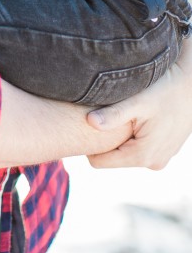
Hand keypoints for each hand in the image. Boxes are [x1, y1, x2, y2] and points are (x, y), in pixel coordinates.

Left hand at [86, 35, 191, 169]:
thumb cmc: (166, 89)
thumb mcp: (138, 101)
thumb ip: (114, 114)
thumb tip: (89, 122)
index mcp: (143, 156)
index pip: (99, 162)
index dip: (89, 145)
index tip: (86, 124)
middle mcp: (153, 162)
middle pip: (113, 157)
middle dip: (106, 140)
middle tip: (106, 114)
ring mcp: (161, 158)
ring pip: (126, 152)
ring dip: (121, 136)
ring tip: (126, 114)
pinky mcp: (165, 150)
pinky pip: (140, 147)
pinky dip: (134, 134)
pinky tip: (138, 116)